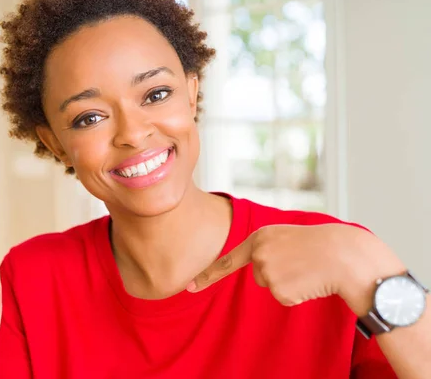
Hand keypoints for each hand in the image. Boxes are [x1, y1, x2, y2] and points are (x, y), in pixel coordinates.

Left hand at [186, 224, 404, 312]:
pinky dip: (297, 294)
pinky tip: (309, 280)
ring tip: (306, 269)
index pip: (228, 259)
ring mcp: (267, 272)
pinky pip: (283, 298)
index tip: (189, 287)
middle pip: (258, 275)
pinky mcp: (279, 290)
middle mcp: (258, 254)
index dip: (208, 275)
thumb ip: (265, 249)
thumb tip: (258, 269)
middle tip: (299, 262)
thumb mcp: (286, 236)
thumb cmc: (319, 244)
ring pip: (271, 287)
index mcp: (259, 237)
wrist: (345, 254)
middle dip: (277, 273)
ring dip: (288, 283)